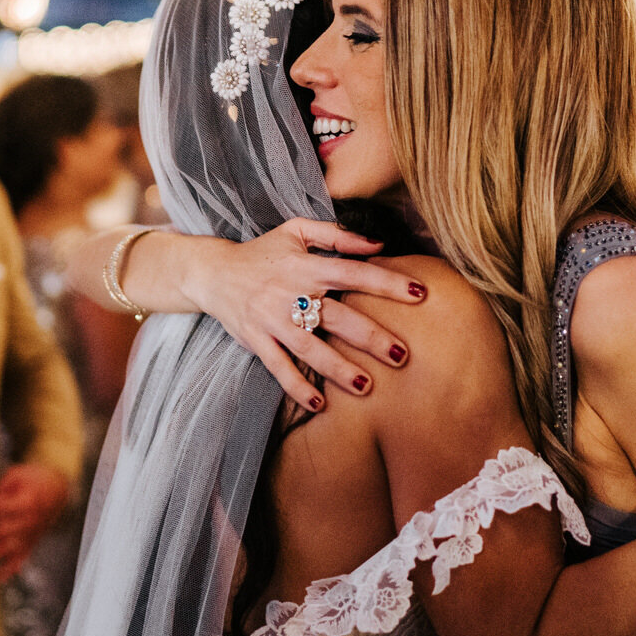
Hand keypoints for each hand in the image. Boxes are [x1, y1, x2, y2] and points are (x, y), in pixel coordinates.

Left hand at [0, 463, 70, 582]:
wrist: (58, 492)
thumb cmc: (36, 480)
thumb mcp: (18, 474)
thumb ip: (0, 487)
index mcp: (28, 503)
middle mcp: (28, 524)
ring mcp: (28, 537)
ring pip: (0, 550)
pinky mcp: (28, 546)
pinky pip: (15, 564)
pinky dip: (2, 574)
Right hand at [177, 218, 427, 410]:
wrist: (213, 272)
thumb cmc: (263, 252)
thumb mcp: (297, 231)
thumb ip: (337, 235)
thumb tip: (379, 243)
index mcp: (307, 266)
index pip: (354, 272)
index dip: (388, 282)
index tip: (421, 294)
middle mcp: (291, 293)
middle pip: (338, 317)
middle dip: (371, 337)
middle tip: (402, 355)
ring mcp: (272, 319)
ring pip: (310, 348)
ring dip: (338, 369)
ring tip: (366, 386)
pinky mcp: (256, 340)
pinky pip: (279, 367)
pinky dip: (297, 387)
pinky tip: (319, 404)